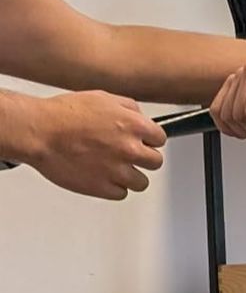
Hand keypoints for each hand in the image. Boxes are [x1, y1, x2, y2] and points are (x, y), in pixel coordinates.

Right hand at [25, 91, 165, 200]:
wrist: (39, 132)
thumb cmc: (64, 114)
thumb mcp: (104, 98)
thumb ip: (130, 108)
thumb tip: (141, 118)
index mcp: (134, 126)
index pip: (160, 139)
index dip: (150, 140)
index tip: (144, 142)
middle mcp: (129, 149)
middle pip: (155, 162)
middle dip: (145, 158)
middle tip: (131, 156)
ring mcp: (116, 171)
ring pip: (142, 183)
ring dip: (132, 176)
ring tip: (118, 169)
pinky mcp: (100, 188)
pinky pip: (121, 194)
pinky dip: (114, 188)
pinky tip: (105, 178)